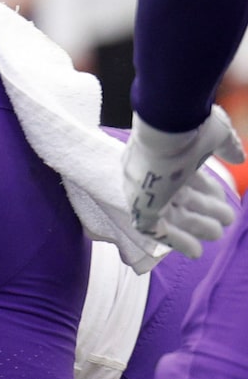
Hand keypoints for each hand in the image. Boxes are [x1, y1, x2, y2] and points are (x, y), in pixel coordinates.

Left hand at [125, 111, 244, 257]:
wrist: (165, 127)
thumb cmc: (189, 128)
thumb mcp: (215, 134)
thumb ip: (226, 146)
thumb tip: (240, 157)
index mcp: (168, 156)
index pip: (188, 179)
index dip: (208, 192)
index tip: (224, 201)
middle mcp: (154, 174)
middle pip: (181, 199)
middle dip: (206, 212)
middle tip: (227, 220)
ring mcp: (147, 190)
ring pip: (173, 216)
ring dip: (197, 227)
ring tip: (218, 233)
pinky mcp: (141, 205)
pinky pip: (156, 230)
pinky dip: (176, 241)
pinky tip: (196, 251)